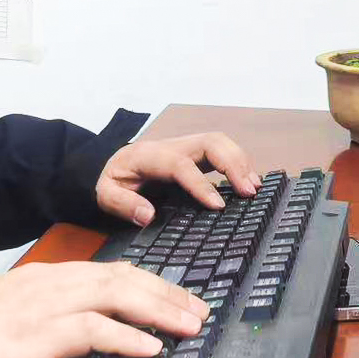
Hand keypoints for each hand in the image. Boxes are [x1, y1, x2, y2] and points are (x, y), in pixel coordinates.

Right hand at [0, 261, 210, 357]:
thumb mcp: (17, 314)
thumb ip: (54, 313)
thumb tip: (96, 326)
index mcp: (46, 277)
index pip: (110, 271)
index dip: (151, 283)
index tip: (180, 298)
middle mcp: (50, 284)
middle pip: (121, 278)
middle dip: (165, 293)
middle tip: (199, 312)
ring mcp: (43, 307)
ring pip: (114, 295)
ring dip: (158, 311)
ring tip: (189, 327)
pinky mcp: (38, 336)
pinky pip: (91, 329)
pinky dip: (126, 336)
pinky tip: (150, 348)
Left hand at [96, 132, 259, 226]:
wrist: (109, 164)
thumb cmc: (110, 180)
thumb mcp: (104, 193)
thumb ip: (122, 204)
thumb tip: (147, 215)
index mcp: (148, 156)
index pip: (179, 164)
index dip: (200, 183)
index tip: (218, 206)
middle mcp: (171, 146)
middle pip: (208, 141)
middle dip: (232, 163)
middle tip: (249, 191)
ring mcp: (185, 147)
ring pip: (219, 142)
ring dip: (240, 161)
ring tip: (254, 188)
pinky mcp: (194, 154)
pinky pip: (221, 151)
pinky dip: (238, 163)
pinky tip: (249, 182)